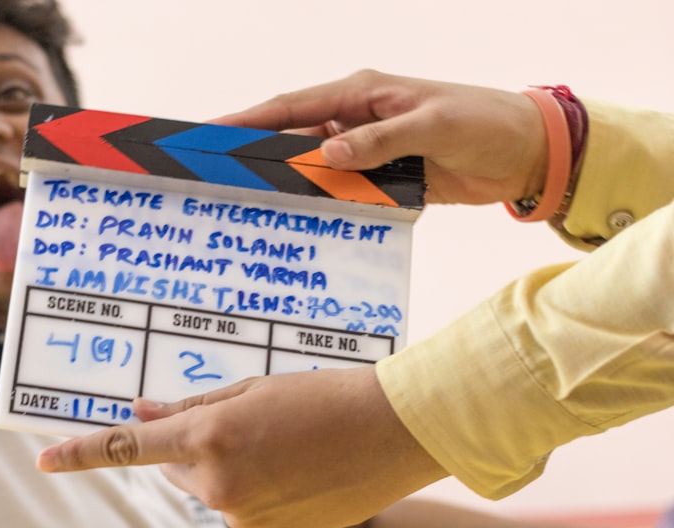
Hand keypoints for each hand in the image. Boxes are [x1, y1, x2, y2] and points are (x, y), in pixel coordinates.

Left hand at [38, 367, 446, 527]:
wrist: (393, 431)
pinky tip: (297, 474)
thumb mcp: (250, 390)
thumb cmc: (323, 396)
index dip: (81, 453)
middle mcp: (219, 484)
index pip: (128, 449)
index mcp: (210, 437)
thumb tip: (141, 416)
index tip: (44, 459)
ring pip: (212, 492)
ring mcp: (246, 517)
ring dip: (229, 473)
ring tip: (284, 448)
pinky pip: (245, 512)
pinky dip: (258, 495)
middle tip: (246, 427)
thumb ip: (189, 410)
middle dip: (195, 450)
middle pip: (178, 470)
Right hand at [213, 69, 547, 205]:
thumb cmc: (484, 122)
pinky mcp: (383, 180)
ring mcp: (367, 151)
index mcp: (363, 94)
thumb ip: (381, 140)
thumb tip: (327, 155)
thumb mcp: (434, 126)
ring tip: (252, 207)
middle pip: (294, 139)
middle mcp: (357, 120)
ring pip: (315, 171)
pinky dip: (325, 207)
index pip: (293, 106)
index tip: (212, 132)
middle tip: (218, 177)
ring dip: (291, 188)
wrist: (525, 152)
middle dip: (258, 156)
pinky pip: (343, 194)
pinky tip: (305, 223)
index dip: (250, 119)